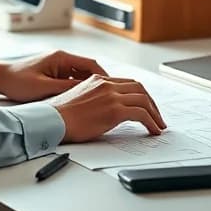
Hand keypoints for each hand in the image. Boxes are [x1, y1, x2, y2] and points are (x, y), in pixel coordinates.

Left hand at [0, 50, 105, 102]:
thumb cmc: (17, 81)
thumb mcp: (44, 88)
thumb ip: (66, 89)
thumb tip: (88, 93)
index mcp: (61, 58)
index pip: (91, 64)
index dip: (104, 76)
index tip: (113, 88)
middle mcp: (61, 59)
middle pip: (88, 70)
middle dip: (99, 83)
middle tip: (109, 97)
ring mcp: (57, 66)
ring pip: (80, 76)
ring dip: (88, 87)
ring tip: (98, 101)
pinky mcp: (52, 73)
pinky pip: (71, 80)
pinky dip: (77, 89)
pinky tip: (81, 101)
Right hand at [46, 75, 167, 141]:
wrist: (51, 120)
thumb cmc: (60, 116)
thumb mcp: (79, 99)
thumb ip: (95, 99)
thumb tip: (106, 111)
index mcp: (98, 80)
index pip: (127, 83)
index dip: (141, 94)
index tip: (146, 105)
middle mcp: (106, 84)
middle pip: (139, 88)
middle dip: (151, 103)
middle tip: (156, 116)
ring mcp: (111, 96)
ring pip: (143, 100)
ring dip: (154, 113)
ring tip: (158, 125)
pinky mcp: (114, 110)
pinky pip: (141, 114)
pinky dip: (151, 122)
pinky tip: (153, 130)